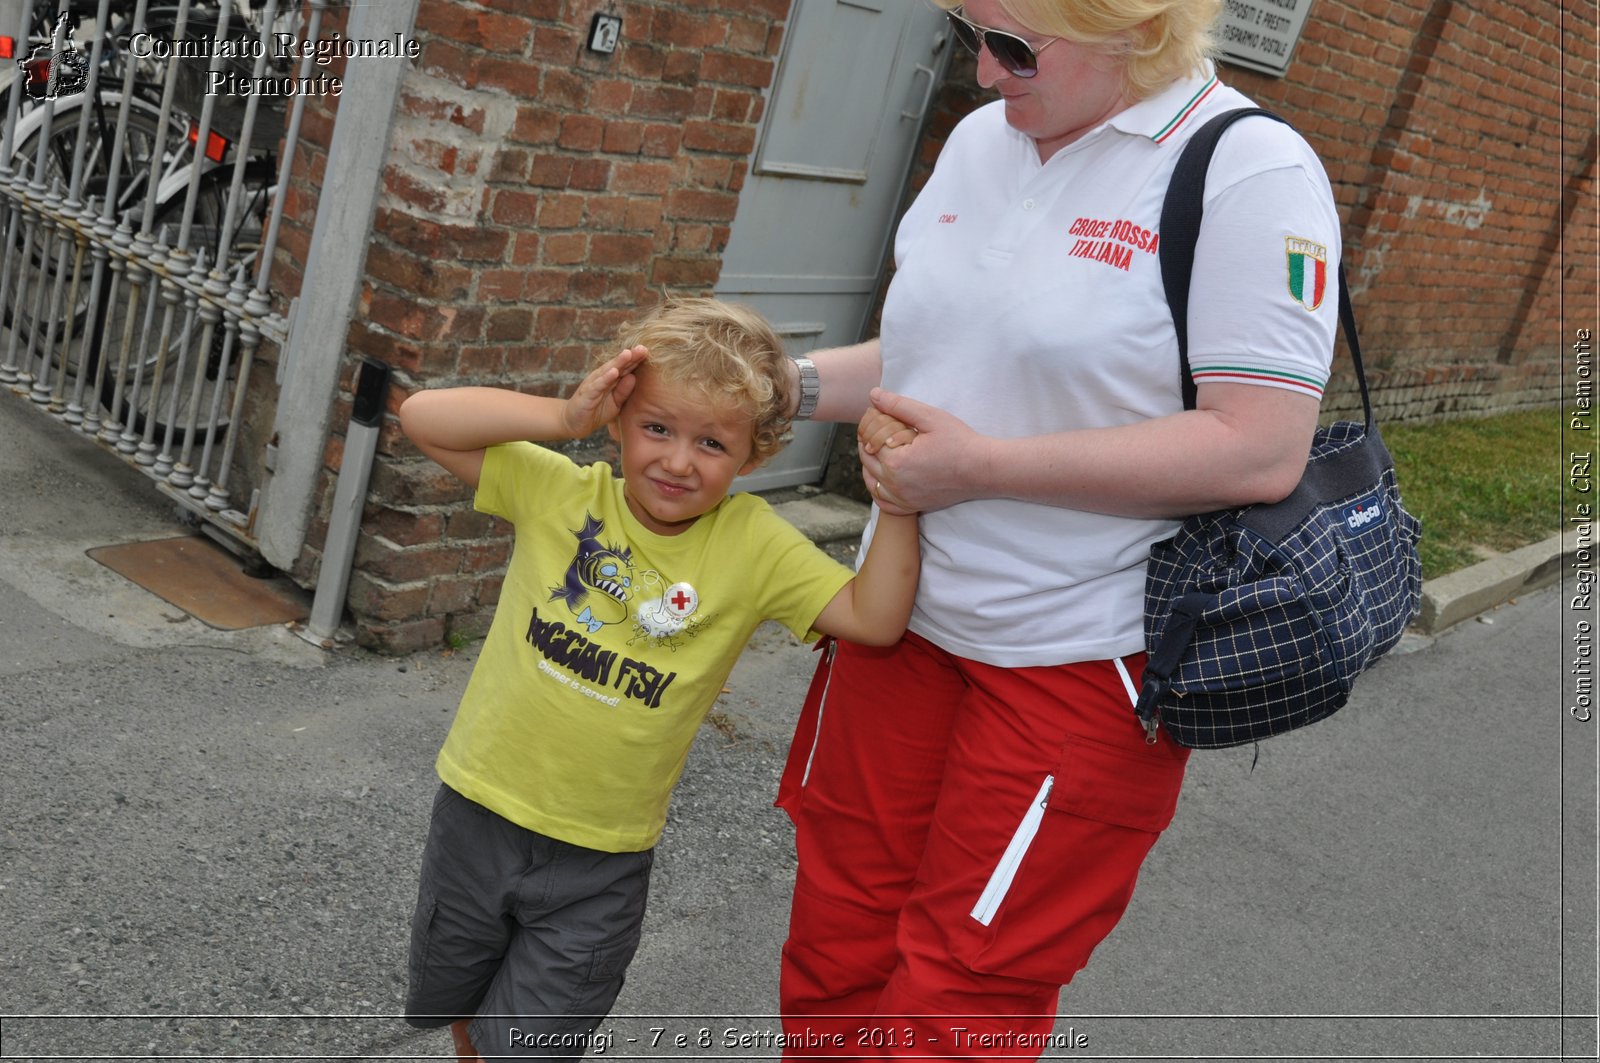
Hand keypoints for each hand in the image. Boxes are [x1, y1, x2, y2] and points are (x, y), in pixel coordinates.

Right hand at [563, 345, 646, 437]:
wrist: (574, 422)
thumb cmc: (596, 410)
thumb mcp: (615, 403)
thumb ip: (624, 391)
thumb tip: (634, 377)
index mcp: (610, 379)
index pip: (625, 367)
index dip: (636, 359)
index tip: (648, 351)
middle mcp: (601, 378)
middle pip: (617, 365)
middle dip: (630, 356)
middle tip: (643, 348)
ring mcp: (593, 385)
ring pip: (607, 371)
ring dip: (618, 362)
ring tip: (629, 354)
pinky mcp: (587, 395)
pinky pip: (597, 386)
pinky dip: (605, 378)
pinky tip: (614, 372)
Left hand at [860, 388, 986, 514]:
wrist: (982, 469)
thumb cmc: (959, 442)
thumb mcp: (930, 417)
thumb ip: (899, 406)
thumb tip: (873, 394)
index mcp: (896, 461)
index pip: (869, 439)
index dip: (871, 423)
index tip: (877, 413)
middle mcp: (896, 484)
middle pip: (867, 460)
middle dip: (868, 441)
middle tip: (878, 427)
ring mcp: (903, 499)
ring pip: (871, 482)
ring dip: (870, 465)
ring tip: (880, 448)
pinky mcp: (912, 506)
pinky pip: (884, 503)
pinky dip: (878, 490)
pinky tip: (883, 477)